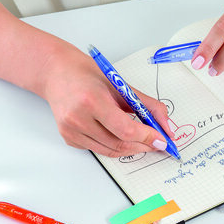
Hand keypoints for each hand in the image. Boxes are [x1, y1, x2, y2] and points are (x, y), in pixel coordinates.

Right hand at [40, 47, 174, 157]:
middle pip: (119, 144)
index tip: (162, 140)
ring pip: (110, 151)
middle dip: (143, 146)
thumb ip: (147, 105)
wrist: (56, 73)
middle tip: (157, 144)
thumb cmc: (88, 74)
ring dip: (131, 148)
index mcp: (92, 101)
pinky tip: (119, 136)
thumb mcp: (121, 84)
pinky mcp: (68, 138)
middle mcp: (78, 118)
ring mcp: (71, 131)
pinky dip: (114, 146)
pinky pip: (99, 149)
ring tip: (143, 141)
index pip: (126, 130)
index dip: (147, 138)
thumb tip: (166, 127)